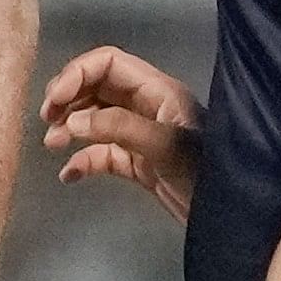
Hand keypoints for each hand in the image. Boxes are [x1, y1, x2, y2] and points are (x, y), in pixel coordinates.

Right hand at [40, 45, 201, 222]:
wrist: (232, 216)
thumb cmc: (206, 172)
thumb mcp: (165, 146)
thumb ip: (119, 128)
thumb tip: (72, 122)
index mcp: (157, 91)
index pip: (108, 63)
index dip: (77, 73)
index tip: (55, 98)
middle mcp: (146, 107)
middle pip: (97, 87)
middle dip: (68, 98)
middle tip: (47, 118)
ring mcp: (141, 136)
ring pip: (94, 119)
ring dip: (71, 128)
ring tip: (53, 144)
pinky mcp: (139, 164)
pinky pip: (102, 154)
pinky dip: (82, 161)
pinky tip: (69, 174)